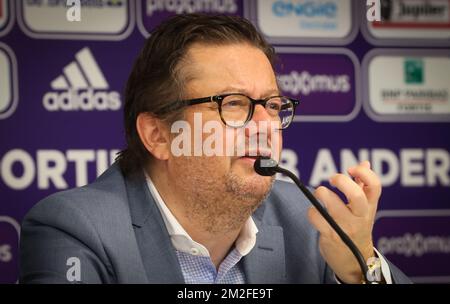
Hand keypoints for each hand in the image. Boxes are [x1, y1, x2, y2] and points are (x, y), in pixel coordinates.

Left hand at [307, 161, 381, 282]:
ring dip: (322, 194)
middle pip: (355, 195)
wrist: (354, 261)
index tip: (351, 169)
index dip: (364, 173)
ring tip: (320, 194)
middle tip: (332, 179)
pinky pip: (316, 217)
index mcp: (369, 206)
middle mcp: (360, 216)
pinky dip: (312, 211)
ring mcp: (346, 227)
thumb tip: (364, 163)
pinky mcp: (331, 235)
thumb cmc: (357, 228)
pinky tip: (315, 212)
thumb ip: (363, 186)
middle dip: (341, 181)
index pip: (375, 186)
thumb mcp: (364, 208)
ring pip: (333, 205)